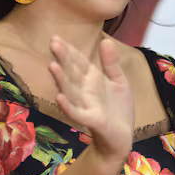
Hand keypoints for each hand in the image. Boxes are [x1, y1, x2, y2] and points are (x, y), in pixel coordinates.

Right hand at [48, 36, 134, 161]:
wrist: (122, 137)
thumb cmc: (117, 108)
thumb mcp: (118, 81)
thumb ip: (111, 62)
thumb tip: (105, 40)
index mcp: (92, 80)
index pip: (78, 62)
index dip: (69, 51)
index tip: (56, 37)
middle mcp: (85, 90)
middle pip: (72, 72)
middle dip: (64, 58)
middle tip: (52, 42)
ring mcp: (86, 105)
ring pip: (71, 91)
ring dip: (61, 80)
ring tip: (52, 66)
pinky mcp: (92, 119)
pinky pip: (77, 113)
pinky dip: (68, 106)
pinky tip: (59, 97)